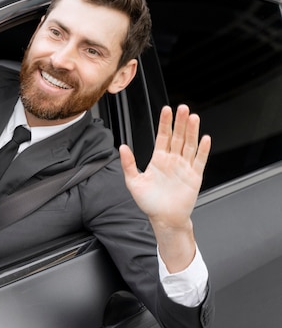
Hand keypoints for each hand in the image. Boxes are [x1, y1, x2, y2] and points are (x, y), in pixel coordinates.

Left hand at [119, 105, 210, 271]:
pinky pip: (200, 161)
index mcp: (158, 160)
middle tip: (183, 108)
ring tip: (194, 118)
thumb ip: (128, 164)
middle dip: (180, 122)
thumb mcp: (133, 182)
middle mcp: (172, 161)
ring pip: (189, 145)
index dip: (165, 123)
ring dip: (192, 132)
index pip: (163, 137)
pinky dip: (203, 150)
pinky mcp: (194, 177)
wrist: (164, 219)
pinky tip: (205, 139)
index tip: (166, 109)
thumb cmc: (149, 202)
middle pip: (178, 137)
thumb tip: (122, 147)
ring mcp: (184, 167)